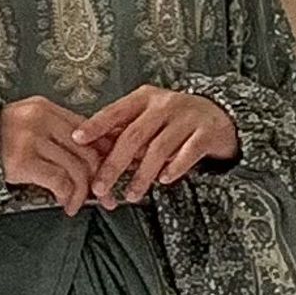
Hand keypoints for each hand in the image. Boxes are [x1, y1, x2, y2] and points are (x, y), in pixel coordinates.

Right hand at [0, 95, 113, 216]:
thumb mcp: (27, 127)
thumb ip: (54, 135)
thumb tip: (89, 157)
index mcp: (46, 108)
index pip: (88, 130)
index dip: (105, 153)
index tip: (113, 171)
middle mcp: (42, 119)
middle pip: (87, 150)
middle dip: (100, 177)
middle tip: (103, 196)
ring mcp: (32, 138)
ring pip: (76, 167)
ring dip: (81, 193)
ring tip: (75, 205)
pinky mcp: (22, 160)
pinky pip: (59, 180)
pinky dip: (66, 195)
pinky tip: (63, 203)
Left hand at [69, 84, 239, 207]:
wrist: (219, 117)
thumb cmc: (172, 121)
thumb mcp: (148, 118)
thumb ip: (124, 132)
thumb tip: (89, 154)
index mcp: (144, 99)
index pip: (115, 111)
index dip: (96, 125)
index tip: (77, 139)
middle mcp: (164, 105)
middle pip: (133, 136)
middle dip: (114, 165)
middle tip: (99, 187)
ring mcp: (187, 118)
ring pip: (159, 148)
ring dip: (142, 175)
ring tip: (131, 195)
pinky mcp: (206, 133)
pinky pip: (188, 153)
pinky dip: (175, 168)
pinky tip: (163, 181)